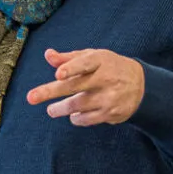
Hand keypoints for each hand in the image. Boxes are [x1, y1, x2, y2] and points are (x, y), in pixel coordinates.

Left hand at [25, 48, 143, 125]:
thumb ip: (69, 58)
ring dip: (60, 109)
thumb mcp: (93, 57)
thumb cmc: (109, 67)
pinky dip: (76, 118)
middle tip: (31, 97)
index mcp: (101, 61)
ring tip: (51, 110)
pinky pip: (86, 119)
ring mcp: (109, 97)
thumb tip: (48, 55)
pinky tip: (73, 114)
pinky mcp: (111, 113)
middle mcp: (106, 79)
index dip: (71, 68)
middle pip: (75, 86)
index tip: (58, 74)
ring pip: (77, 105)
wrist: (141, 86)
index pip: (85, 63)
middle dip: (51, 92)